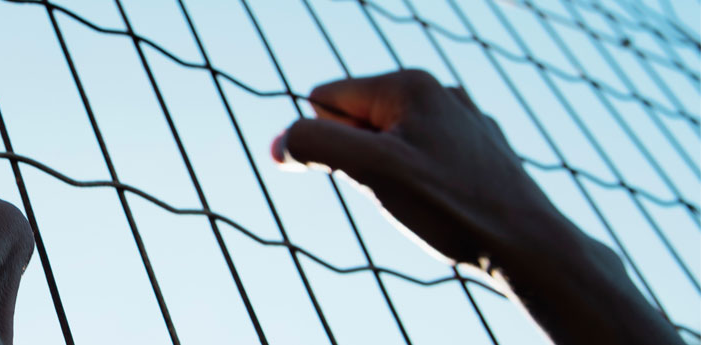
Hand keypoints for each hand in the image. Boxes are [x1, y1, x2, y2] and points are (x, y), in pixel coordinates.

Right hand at [273, 69, 572, 268]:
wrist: (529, 245)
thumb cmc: (451, 206)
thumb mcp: (371, 171)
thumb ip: (315, 145)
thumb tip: (281, 145)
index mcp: (408, 84)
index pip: (323, 99)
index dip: (328, 142)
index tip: (366, 173)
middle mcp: (437, 92)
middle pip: (355, 120)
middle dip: (359, 158)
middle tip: (396, 189)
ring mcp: (460, 120)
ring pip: (387, 144)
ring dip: (387, 174)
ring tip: (423, 199)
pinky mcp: (475, 150)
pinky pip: (419, 158)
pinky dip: (418, 182)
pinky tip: (446, 202)